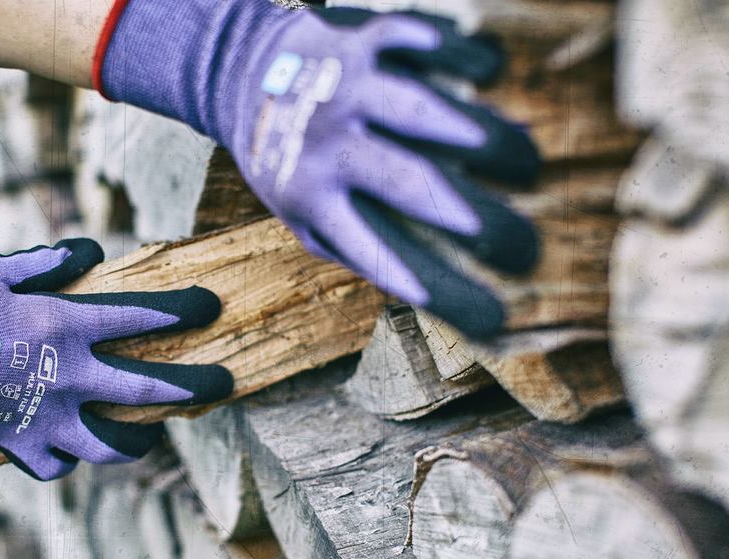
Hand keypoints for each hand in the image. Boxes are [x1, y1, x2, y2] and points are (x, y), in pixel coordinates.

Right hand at [0, 240, 231, 479]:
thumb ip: (48, 262)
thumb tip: (91, 249)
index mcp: (65, 325)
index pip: (142, 316)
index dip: (184, 310)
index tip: (212, 307)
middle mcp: (68, 377)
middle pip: (149, 389)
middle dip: (195, 387)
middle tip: (226, 386)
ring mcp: (45, 418)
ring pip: (111, 444)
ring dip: (138, 440)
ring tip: (149, 436)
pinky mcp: (16, 446)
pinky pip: (56, 465)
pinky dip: (67, 460)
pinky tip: (70, 450)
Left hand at [98, 3, 539, 337]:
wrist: (238, 77)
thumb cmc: (286, 160)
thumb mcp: (303, 211)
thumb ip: (360, 235)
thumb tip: (438, 255)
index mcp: (312, 197)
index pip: (375, 251)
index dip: (427, 284)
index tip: (482, 315)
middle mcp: (329, 146)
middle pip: (407, 183)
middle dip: (466, 215)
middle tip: (518, 244)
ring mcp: (346, 90)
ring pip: (416, 110)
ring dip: (471, 134)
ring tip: (520, 156)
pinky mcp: (363, 42)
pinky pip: (417, 43)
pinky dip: (456, 53)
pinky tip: (490, 71)